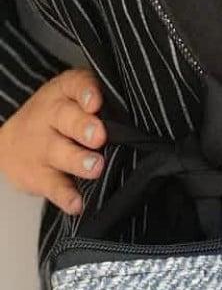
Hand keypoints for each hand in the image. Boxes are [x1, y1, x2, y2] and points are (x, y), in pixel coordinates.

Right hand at [0, 67, 105, 214]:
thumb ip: (104, 107)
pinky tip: (78, 203)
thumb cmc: (60, 122)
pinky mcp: (40, 177)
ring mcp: (44, 148)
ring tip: (96, 167)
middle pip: (65, 118)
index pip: (74, 86)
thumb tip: (141, 122)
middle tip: (99, 136)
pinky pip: (54, 187)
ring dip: (78, 160)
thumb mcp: (73, 102)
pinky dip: (66, 196)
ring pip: (59, 152)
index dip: (85, 92)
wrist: (13, 146)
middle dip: (82, 126)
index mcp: (65, 95)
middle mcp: (51, 118)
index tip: (96, 101)